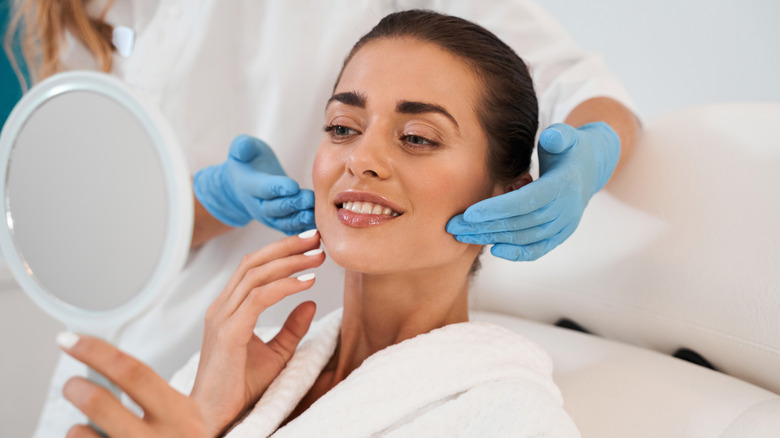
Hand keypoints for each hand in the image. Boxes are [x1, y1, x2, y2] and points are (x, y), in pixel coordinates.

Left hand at [58, 333, 209, 436]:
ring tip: (90, 430)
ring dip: (78, 428)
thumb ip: (153, 397)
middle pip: (100, 402)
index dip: (97, 352)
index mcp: (180, 415)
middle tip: (72, 384)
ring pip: (82, 434)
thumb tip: (104, 363)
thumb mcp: (183, 418)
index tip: (70, 340)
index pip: (133, 372)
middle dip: (76, 388)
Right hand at [190, 230, 325, 435]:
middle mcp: (221, 308)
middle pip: (253, 262)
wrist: (214, 416)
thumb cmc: (239, 388)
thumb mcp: (275, 354)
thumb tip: (311, 304)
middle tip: (315, 238)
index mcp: (228, 309)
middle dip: (286, 246)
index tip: (309, 244)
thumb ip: (291, 329)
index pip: (252, 267)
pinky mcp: (228, 333)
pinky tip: (306, 283)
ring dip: (289, 262)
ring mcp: (221, 318)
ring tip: (317, 257)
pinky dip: (284, 286)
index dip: (280, 251)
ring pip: (255, 275)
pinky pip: (258, 298)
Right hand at [193, 134, 314, 233]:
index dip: (278, 188)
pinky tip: (320, 226)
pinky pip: (292, 229)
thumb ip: (243, 147)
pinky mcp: (281, 223)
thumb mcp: (241, 148)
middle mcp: (259, 205)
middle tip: (310, 199)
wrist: (243, 183)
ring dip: (301, 220)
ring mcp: (270, 217)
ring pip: (285, 222)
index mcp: (249, 186)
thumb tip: (243, 148)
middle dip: (293, 205)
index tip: (293, 186)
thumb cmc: (248, 161)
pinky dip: (305, 230)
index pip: (264, 188)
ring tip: (316, 214)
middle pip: (276, 208)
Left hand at [446, 122, 619, 260]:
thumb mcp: (566, 137)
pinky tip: (493, 249)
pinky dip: (517, 253)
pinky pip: (538, 249)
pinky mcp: (561, 235)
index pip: (526, 202)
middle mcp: (566, 209)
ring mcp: (565, 225)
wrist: (589, 169)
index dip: (497, 209)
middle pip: (521, 224)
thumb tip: (552, 137)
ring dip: (493, 239)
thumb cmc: (568, 149)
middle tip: (454, 227)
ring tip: (463, 236)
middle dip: (485, 227)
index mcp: (564, 185)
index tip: (469, 214)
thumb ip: (559, 136)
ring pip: (526, 239)